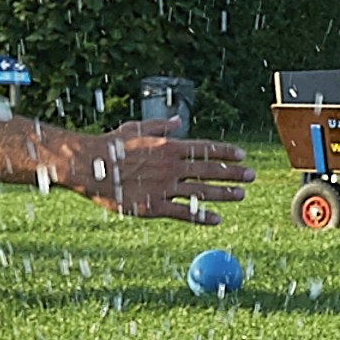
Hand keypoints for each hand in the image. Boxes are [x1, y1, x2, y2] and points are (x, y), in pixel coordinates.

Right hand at [78, 123, 244, 220]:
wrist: (88, 165)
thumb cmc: (110, 146)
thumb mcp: (137, 129)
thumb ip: (161, 126)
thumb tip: (180, 119)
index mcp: (169, 146)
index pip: (205, 149)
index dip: (226, 152)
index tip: (241, 155)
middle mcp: (171, 166)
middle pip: (209, 170)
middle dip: (233, 172)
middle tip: (251, 176)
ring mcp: (164, 187)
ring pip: (201, 192)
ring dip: (224, 194)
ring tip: (240, 195)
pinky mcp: (153, 206)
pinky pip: (183, 213)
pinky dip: (201, 216)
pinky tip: (216, 219)